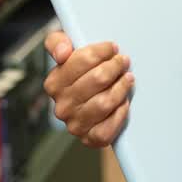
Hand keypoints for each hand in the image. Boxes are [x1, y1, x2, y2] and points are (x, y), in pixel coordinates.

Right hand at [43, 30, 133, 147]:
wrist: (90, 101)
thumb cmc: (79, 72)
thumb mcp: (65, 50)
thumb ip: (58, 42)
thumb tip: (63, 52)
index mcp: (54, 83)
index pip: (82, 60)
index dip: (102, 51)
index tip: (113, 48)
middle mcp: (62, 106)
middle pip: (97, 79)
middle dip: (115, 67)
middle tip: (124, 61)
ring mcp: (75, 124)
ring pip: (105, 103)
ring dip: (121, 88)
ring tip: (128, 78)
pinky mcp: (90, 139)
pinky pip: (108, 127)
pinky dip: (120, 113)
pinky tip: (123, 102)